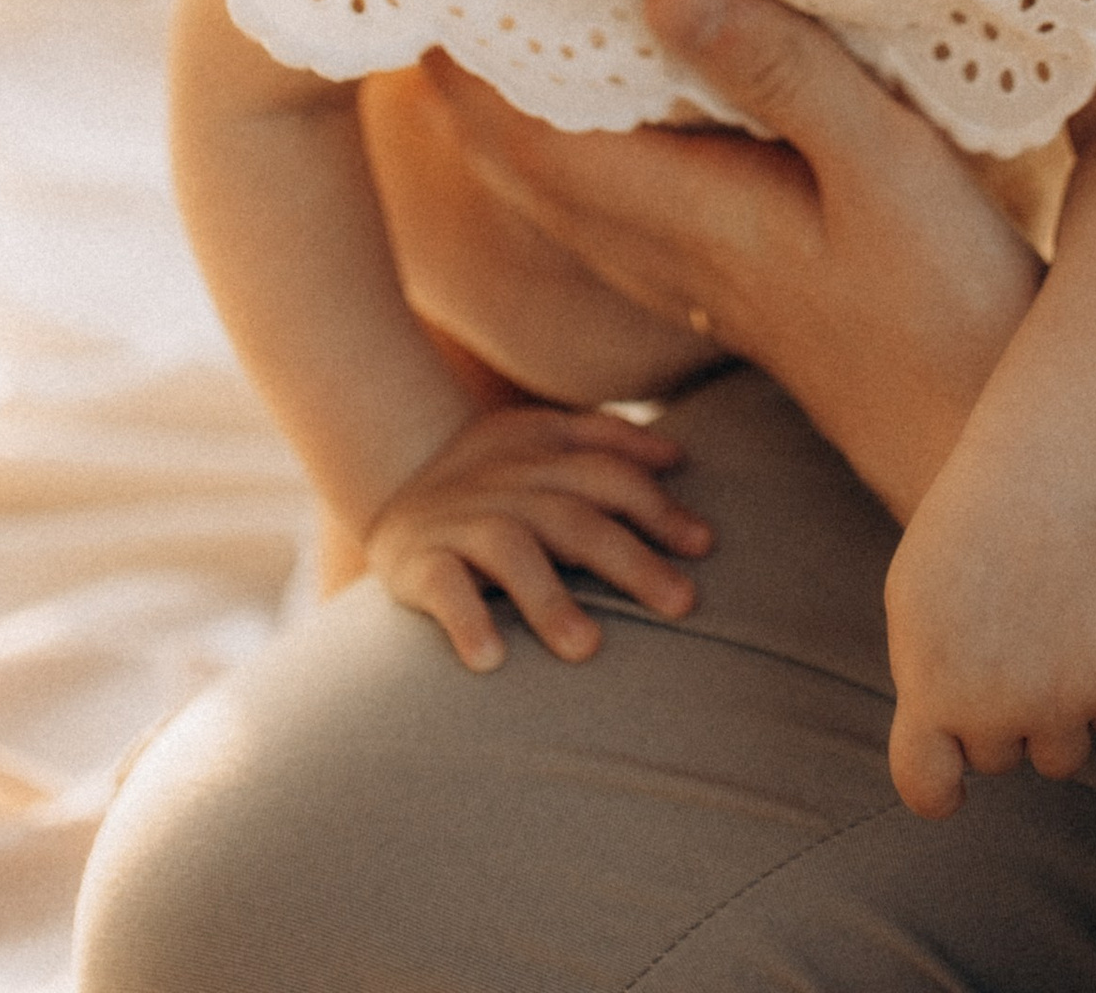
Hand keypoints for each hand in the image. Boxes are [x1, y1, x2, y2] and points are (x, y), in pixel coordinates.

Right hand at [359, 402, 710, 672]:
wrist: (390, 478)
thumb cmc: (491, 474)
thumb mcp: (540, 436)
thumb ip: (606, 440)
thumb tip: (677, 455)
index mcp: (541, 453)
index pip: (609, 474)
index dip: (658, 506)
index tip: (704, 546)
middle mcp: (506, 485)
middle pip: (574, 517)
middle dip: (630, 560)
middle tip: (682, 604)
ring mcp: (461, 521)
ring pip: (511, 550)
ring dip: (550, 598)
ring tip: (588, 648)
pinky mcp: (417, 559)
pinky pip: (442, 586)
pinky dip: (465, 618)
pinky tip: (491, 658)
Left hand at [423, 0, 1042, 517]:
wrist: (985, 444)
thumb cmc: (947, 306)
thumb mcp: (882, 163)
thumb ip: (779, 71)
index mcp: (686, 216)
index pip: (534, 140)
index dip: (467, 75)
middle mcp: (673, 253)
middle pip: (533, 170)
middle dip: (474, 94)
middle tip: (438, 2)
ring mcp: (706, 278)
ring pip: (573, 199)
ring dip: (524, 127)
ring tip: (502, 48)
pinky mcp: (744, 290)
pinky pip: (625, 215)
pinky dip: (589, 158)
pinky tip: (615, 129)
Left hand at [884, 448, 1095, 815]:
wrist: (1046, 474)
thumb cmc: (971, 526)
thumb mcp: (914, 595)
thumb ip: (923, 674)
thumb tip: (939, 733)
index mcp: (930, 693)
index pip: (925, 789)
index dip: (940, 791)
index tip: (955, 784)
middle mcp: (991, 715)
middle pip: (998, 758)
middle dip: (1002, 714)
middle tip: (1010, 638)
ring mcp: (1055, 706)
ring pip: (1059, 755)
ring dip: (1058, 714)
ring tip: (1051, 635)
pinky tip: (1094, 620)